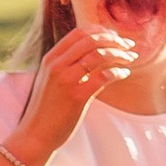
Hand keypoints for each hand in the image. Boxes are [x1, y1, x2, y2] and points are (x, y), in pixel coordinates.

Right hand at [10, 25, 138, 165]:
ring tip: (131, 58)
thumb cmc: (47, 109)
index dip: (101, 31)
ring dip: (120, 54)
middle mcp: (57, 65)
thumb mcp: (51, 80)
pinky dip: (118, 71)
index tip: (115, 36)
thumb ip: (67, 65)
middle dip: (114, 40)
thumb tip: (95, 54)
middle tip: (129, 45)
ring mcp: (66, 80)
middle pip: (91, 40)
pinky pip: (104, 76)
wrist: (35, 134)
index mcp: (50, 58)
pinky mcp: (77, 97)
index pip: (79, 33)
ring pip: (99, 55)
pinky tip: (125, 73)